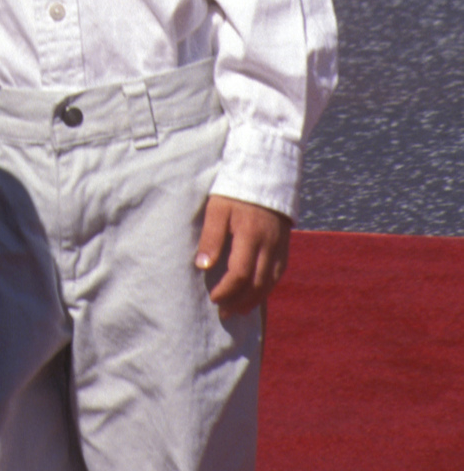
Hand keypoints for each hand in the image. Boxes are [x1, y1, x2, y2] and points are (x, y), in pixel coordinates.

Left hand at [197, 196, 290, 318]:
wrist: (264, 174)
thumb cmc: (234, 191)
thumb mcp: (217, 209)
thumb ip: (211, 237)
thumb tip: (202, 266)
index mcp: (250, 235)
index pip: (240, 274)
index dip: (227, 290)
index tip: (213, 298)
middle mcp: (269, 245)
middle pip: (257, 284)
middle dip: (240, 302)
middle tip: (224, 312)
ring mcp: (279, 247)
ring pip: (270, 282)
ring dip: (254, 300)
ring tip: (238, 310)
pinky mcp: (284, 246)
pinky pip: (278, 274)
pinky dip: (266, 288)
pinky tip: (256, 294)